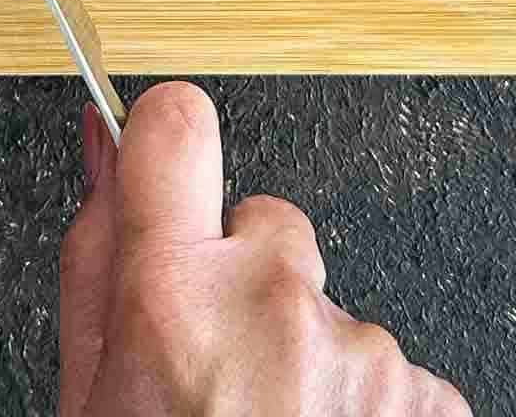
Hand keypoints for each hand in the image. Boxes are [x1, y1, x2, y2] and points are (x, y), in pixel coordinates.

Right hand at [60, 82, 470, 415]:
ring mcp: (364, 351)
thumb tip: (101, 144)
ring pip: (325, 300)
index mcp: (172, 298)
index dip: (164, 142)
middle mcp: (275, 305)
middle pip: (264, 222)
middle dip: (239, 279)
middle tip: (218, 377)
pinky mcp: (429, 396)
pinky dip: (359, 400)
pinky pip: (385, 359)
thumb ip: (92, 256)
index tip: (162, 166)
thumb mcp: (86, 395)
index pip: (177, 125)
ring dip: (302, 351)